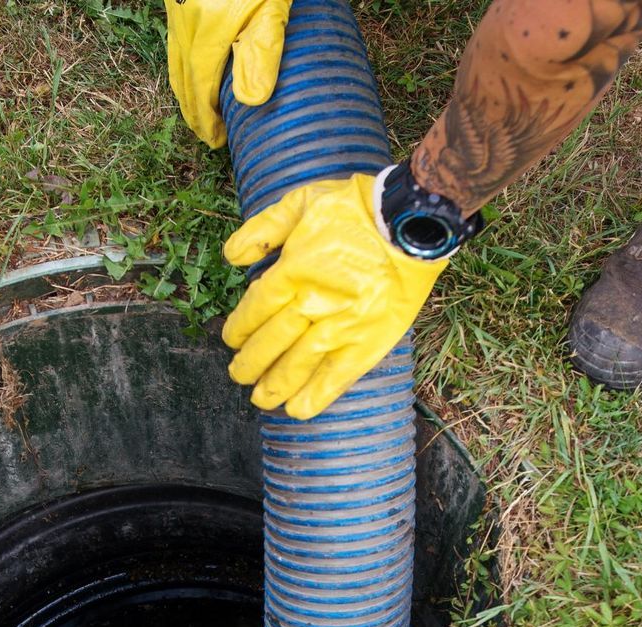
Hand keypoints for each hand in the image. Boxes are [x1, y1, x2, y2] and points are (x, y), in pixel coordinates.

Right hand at [165, 0, 290, 148]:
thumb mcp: (270, 12)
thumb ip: (261, 53)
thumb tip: (252, 99)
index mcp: (206, 33)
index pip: (201, 86)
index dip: (206, 117)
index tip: (214, 139)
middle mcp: (185, 24)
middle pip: (183, 78)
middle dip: (194, 111)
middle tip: (207, 136)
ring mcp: (178, 12)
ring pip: (176, 62)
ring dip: (186, 93)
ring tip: (199, 115)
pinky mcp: (179, 2)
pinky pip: (176, 45)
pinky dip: (182, 68)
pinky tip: (192, 76)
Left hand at [222, 172, 446, 420]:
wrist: (410, 222)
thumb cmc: (357, 208)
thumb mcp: (302, 201)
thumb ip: (263, 228)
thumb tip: (231, 257)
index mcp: (293, 271)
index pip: (256, 309)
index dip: (240, 328)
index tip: (232, 339)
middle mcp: (312, 304)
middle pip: (271, 341)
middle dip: (251, 362)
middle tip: (239, 375)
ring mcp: (341, 327)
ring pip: (298, 365)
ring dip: (276, 385)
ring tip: (261, 399)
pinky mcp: (368, 342)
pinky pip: (337, 376)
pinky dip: (316, 395)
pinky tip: (299, 410)